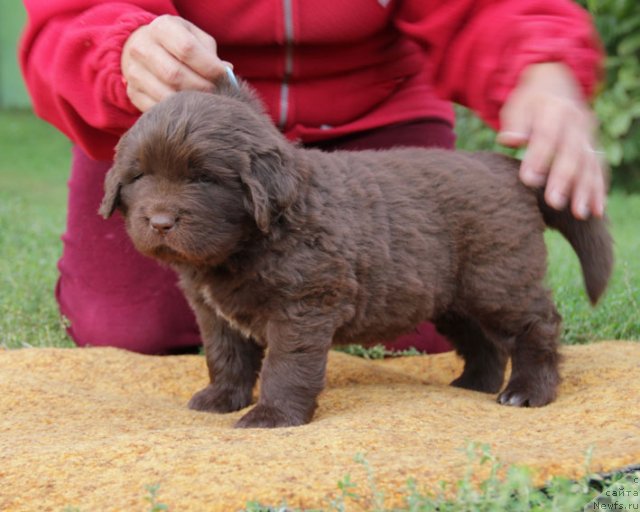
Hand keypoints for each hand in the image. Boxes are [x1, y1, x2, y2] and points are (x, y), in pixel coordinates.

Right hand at [121, 15, 230, 111]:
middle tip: (216, 93)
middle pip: (175, 74)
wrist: (144, 48)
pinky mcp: (133, 93)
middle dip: (201, 88)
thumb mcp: (194, 38)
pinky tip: (188, 109)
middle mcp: (142, 48)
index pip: (187, 49)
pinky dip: (176, 112)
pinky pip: (157, 109)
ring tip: (204, 103)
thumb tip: (226, 72)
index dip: (209, 66)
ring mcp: (134, 72)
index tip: (223, 76)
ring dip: (190, 103)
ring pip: (165, 95)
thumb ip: (210, 53)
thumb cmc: (178, 44)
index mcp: (162, 28)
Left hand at [497, 63, 605, 218]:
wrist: (555, 84)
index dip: (538, 158)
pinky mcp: (592, 147)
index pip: (546, 136)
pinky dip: (599, 189)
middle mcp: (575, 123)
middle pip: (570, 153)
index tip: (528, 180)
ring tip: (580, 213)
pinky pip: (599, 169)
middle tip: (554, 202)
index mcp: (553, 111)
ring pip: (589, 164)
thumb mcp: (517, 107)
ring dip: (586, 190)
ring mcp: (587, 136)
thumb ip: (515, 125)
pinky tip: (598, 209)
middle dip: (563, 179)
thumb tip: (510, 140)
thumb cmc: (528, 103)